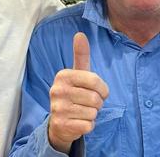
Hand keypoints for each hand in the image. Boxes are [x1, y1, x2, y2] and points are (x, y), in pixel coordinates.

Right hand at [48, 32, 108, 152]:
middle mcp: (57, 90)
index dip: (102, 88)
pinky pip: (88, 125)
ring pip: (93, 112)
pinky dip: (88, 125)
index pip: (95, 80)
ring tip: (82, 112)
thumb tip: (80, 34)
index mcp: (63, 76)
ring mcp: (58, 108)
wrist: (60, 122)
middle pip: (95, 98)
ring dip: (92, 114)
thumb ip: (81, 55)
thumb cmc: (73, 94)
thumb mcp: (77, 74)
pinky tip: (79, 122)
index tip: (97, 91)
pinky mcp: (61, 125)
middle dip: (97, 103)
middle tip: (87, 103)